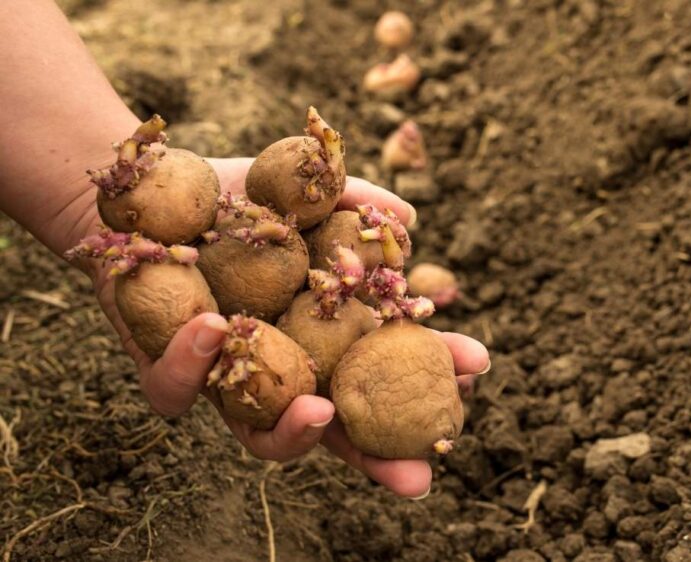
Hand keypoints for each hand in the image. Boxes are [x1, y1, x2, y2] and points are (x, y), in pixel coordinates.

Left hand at [90, 157, 488, 497]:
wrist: (151, 200)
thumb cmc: (237, 202)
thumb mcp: (303, 192)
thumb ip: (355, 203)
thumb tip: (409, 222)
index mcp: (325, 336)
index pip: (387, 368)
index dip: (432, 372)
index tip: (475, 365)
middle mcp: (285, 371)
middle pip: (339, 433)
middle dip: (379, 462)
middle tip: (417, 478)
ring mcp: (229, 383)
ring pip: (263, 440)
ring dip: (295, 433)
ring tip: (319, 410)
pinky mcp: (168, 374)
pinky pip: (179, 391)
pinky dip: (195, 363)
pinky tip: (216, 325)